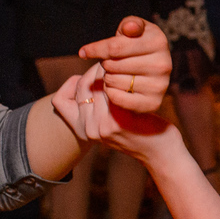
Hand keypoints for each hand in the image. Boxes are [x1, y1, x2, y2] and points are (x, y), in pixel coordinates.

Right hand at [52, 63, 174, 161]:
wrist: (160, 153)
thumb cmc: (137, 132)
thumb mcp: (108, 124)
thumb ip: (95, 108)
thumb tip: (88, 78)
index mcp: (81, 130)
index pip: (59, 100)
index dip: (72, 84)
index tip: (89, 78)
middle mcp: (88, 129)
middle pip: (82, 87)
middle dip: (95, 71)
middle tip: (111, 65)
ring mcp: (102, 126)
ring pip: (97, 85)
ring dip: (110, 72)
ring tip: (122, 68)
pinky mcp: (118, 121)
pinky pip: (112, 90)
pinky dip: (121, 80)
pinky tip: (132, 78)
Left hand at [77, 17, 171, 112]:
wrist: (151, 70)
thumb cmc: (136, 45)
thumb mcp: (133, 29)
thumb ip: (130, 24)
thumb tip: (130, 28)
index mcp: (158, 42)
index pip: (115, 47)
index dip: (96, 49)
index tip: (83, 51)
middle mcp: (163, 64)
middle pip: (113, 65)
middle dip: (105, 63)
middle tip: (111, 63)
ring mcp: (159, 85)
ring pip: (114, 81)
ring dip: (108, 78)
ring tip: (116, 74)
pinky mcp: (153, 103)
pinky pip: (118, 98)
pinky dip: (110, 93)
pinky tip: (117, 87)